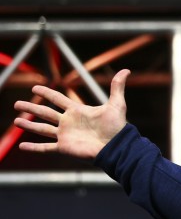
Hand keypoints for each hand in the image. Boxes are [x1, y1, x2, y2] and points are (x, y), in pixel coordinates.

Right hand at [13, 69, 130, 159]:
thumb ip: (117, 87)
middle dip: (31, 108)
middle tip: (17, 104)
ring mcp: (65, 135)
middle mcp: (68, 122)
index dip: (46, 93)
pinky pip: (45, 147)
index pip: (57, 99)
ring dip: (29, 125)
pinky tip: (21, 146)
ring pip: (42, 129)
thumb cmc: (117, 127)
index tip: (34, 88)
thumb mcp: (117, 105)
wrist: (117, 147)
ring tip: (16, 121)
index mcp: (77, 111)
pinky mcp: (64, 148)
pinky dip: (33, 147)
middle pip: (45, 113)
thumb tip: (126, 70)